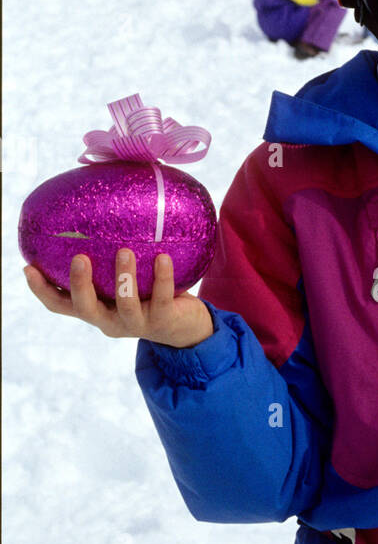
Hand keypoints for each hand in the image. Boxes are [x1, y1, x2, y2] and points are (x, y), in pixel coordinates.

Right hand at [23, 249, 213, 347]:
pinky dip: (162, 277)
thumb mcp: (121, 282)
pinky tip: (163, 257)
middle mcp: (110, 320)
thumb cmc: (147, 295)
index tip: (28, 267)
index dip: (42, 290)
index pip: (60, 305)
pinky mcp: (162, 320)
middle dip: (80, 284)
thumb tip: (93, 215)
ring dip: (124, 277)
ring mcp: (136, 323)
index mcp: (95, 310)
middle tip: (79, 258)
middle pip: (85, 308)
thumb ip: (106, 262)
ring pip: (126, 303)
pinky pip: (162, 297)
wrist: (184, 327)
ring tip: (124, 251)